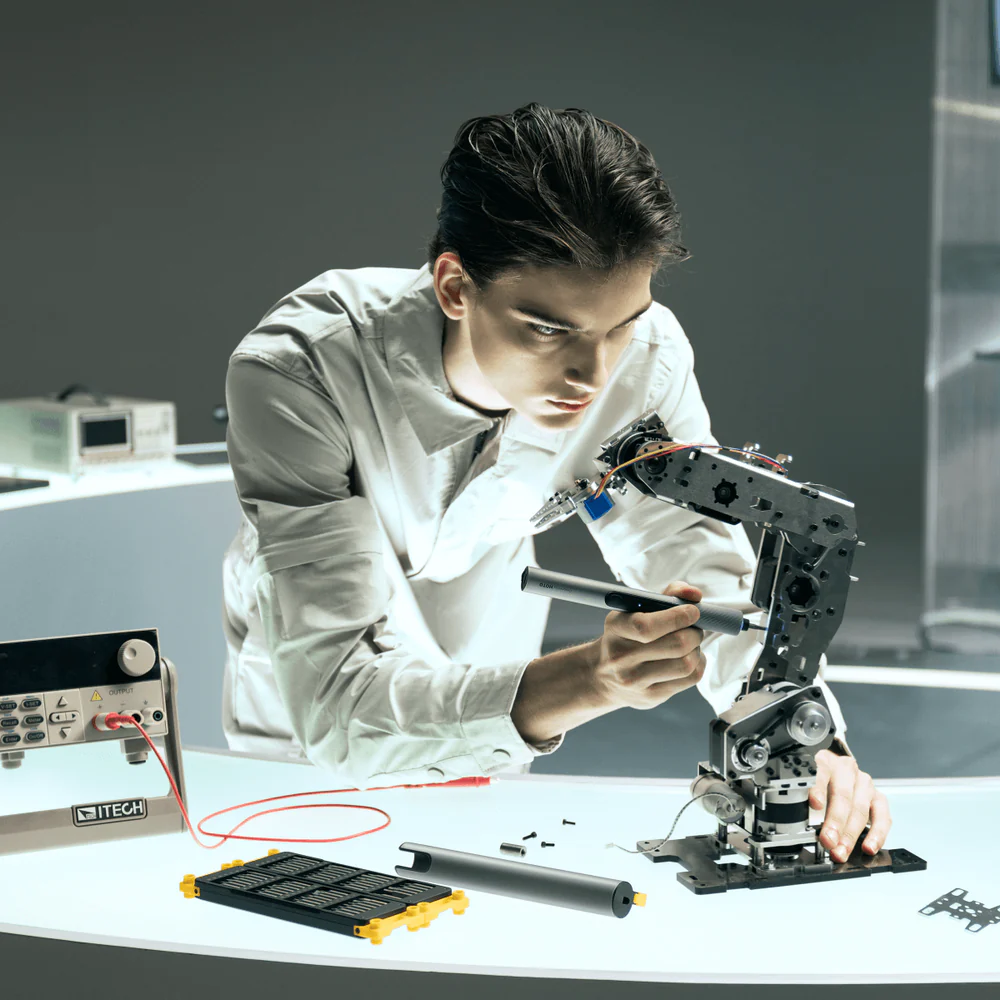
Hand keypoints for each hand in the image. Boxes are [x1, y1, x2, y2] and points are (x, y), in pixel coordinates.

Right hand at [591, 580, 706, 709]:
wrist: (604, 675)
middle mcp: (621, 657)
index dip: (677, 617)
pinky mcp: (651, 696)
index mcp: (616, 628)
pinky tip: (689, 657)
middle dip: (694, 632)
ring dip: (697, 649)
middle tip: (695, 627)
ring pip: (686, 664)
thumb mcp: (636, 610)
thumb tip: (694, 594)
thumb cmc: (628, 636)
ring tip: (690, 643)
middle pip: (675, 645)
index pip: (647, 627)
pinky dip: (698, 663)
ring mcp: (635, 681)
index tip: (692, 611)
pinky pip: (690, 678)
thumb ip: (666, 596)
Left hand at [810, 749, 891, 861]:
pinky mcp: (878, 798)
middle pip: (842, 795)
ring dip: (851, 833)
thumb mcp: (806, 781)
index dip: (818, 788)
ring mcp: (864, 784)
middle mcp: (847, 770)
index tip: (815, 804)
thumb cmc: (818, 779)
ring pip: (860, 808)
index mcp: (825, 760)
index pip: (821, 771)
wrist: (836, 771)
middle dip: (835, 821)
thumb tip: (797, 821)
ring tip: (842, 850)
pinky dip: (877, 834)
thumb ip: (802, 796)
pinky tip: (869, 847)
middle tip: (827, 841)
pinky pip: (882, 816)